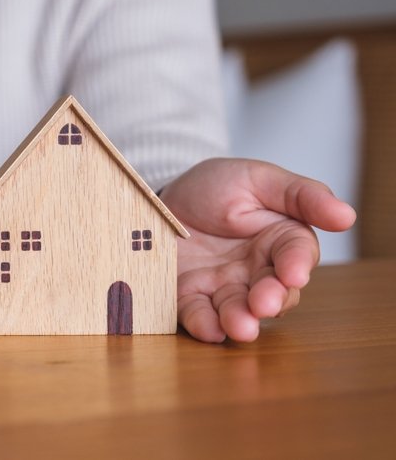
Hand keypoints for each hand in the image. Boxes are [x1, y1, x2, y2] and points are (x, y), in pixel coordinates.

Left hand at [161, 158, 355, 342]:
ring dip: (241, 320)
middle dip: (270, 299)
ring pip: (240, 309)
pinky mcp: (189, 296)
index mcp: (280, 240)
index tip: (294, 274)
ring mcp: (223, 286)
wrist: (162, 198)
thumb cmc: (216, 187)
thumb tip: (347, 215)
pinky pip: (198, 314)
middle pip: (273, 292)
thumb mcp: (259, 179)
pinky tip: (209, 329)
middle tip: (264, 304)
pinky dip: (204, 324)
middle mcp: (256, 270)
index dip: (296, 265)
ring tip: (240, 326)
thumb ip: (302, 196)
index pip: (296, 255)